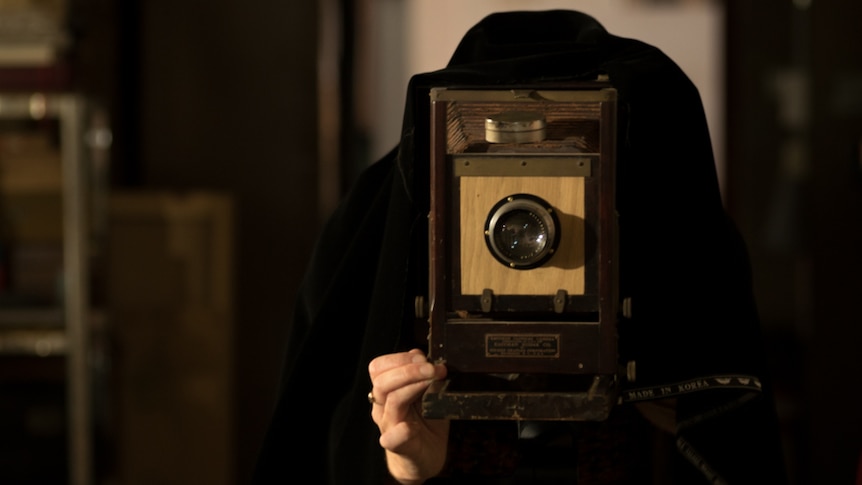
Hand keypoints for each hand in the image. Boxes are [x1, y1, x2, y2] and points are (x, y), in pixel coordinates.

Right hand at [368, 349, 448, 483]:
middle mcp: (383, 408)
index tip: (424, 358)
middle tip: (433, 369)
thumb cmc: (426, 424)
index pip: (379, 368)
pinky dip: (401, 431)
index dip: (399, 359)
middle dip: (409, 370)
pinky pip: (392, 438)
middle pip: (382, 382)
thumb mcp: (427, 394)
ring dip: (413, 387)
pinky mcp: (398, 447)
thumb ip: (422, 375)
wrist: (424, 458)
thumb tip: (419, 354)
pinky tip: (410, 427)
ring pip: (390, 402)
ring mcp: (389, 427)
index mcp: (387, 392)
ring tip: (433, 382)